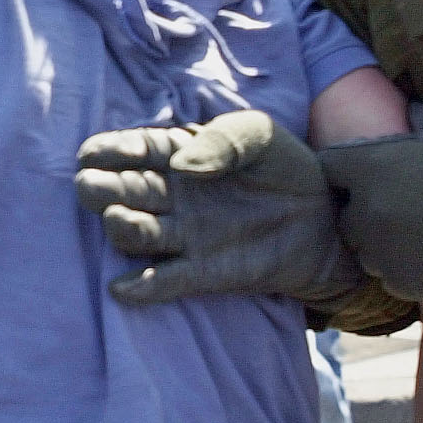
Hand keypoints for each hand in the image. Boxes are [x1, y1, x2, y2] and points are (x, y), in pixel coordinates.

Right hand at [75, 109, 362, 305]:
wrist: (329, 217)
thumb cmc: (286, 166)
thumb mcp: (259, 134)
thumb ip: (222, 139)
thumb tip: (181, 166)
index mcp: (175, 154)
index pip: (126, 150)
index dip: (108, 151)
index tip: (96, 154)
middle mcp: (169, 195)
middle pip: (119, 193)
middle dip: (99, 190)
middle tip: (93, 189)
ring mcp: (184, 235)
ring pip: (135, 235)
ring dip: (122, 230)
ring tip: (122, 222)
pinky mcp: (203, 272)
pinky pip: (165, 281)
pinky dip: (141, 287)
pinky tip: (122, 288)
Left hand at [321, 104, 422, 299]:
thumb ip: (415, 116)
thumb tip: (405, 107)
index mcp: (372, 164)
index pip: (329, 166)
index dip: (344, 168)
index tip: (360, 171)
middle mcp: (369, 208)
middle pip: (343, 212)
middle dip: (361, 207)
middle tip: (397, 203)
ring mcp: (384, 249)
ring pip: (362, 248)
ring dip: (378, 240)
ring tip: (415, 231)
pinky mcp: (403, 281)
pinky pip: (388, 274)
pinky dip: (401, 267)